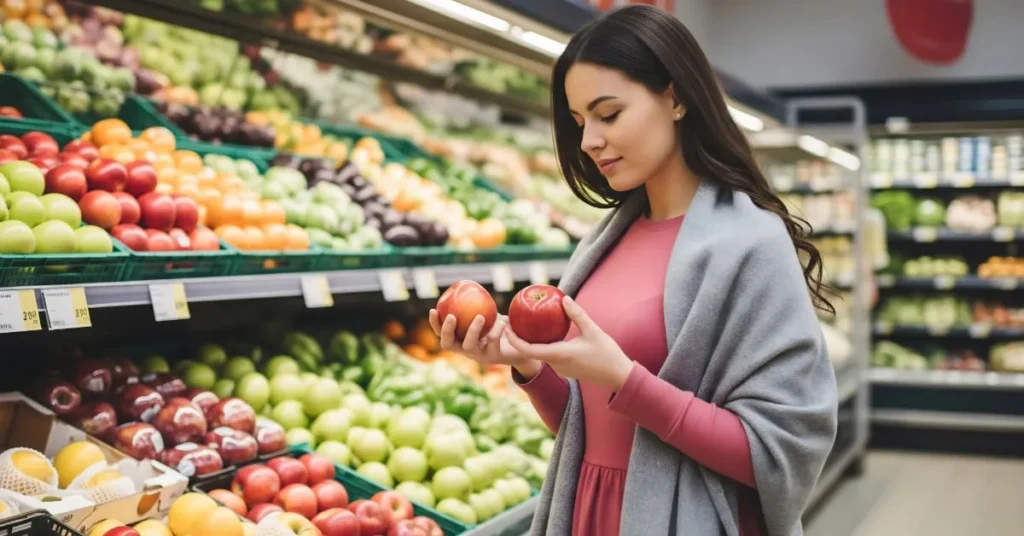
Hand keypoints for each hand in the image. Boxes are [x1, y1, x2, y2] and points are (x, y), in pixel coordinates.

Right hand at [428, 309, 537, 374]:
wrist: (521, 344)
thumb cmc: (501, 325)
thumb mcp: (489, 313)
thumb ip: (477, 304)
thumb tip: (467, 285)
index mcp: (461, 339)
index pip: (442, 334)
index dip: (435, 324)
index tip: (433, 309)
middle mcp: (466, 349)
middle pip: (447, 344)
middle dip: (447, 331)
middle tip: (451, 316)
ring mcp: (479, 355)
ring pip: (469, 346)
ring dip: (472, 330)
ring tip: (480, 317)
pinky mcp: (494, 357)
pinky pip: (493, 342)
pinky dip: (497, 330)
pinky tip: (502, 320)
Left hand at [505, 296, 633, 390]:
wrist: (618, 376)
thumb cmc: (607, 353)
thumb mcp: (593, 330)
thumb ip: (577, 314)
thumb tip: (563, 298)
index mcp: (559, 354)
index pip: (528, 349)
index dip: (514, 339)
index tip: (506, 327)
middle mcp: (556, 363)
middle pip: (530, 351)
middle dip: (518, 338)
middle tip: (512, 321)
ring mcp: (560, 367)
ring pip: (539, 354)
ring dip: (529, 341)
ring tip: (524, 324)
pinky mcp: (565, 368)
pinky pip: (548, 355)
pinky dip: (541, 344)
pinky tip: (543, 331)